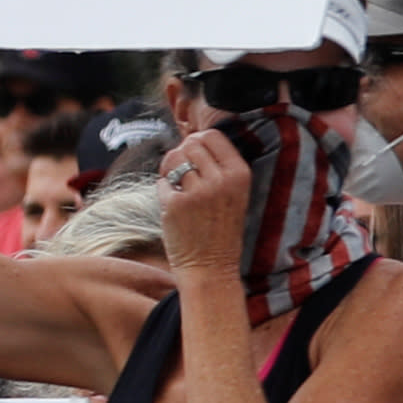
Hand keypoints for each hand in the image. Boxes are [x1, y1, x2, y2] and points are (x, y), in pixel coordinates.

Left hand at [157, 120, 256, 277]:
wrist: (211, 267)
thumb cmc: (221, 228)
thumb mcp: (234, 193)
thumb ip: (219, 166)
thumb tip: (190, 140)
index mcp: (240, 174)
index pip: (213, 135)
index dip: (198, 141)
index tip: (194, 155)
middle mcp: (221, 179)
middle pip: (190, 143)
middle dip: (182, 154)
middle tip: (182, 173)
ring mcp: (198, 191)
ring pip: (173, 158)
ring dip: (170, 169)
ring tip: (176, 185)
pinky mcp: (176, 203)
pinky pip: (162, 182)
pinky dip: (164, 191)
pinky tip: (174, 205)